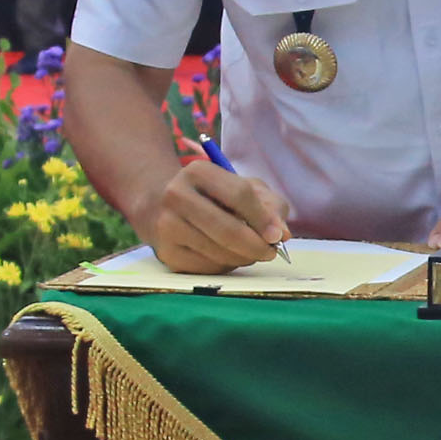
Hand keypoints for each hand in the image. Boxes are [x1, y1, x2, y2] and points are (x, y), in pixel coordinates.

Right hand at [145, 161, 293, 271]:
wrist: (158, 203)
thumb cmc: (210, 195)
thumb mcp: (240, 186)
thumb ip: (269, 204)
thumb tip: (282, 234)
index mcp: (199, 171)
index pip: (239, 195)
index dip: (263, 218)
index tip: (277, 235)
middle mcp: (177, 196)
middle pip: (228, 230)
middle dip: (257, 246)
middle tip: (270, 252)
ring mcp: (167, 226)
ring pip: (219, 253)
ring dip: (243, 258)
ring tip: (248, 252)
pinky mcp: (166, 252)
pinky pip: (207, 268)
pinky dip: (225, 266)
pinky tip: (225, 255)